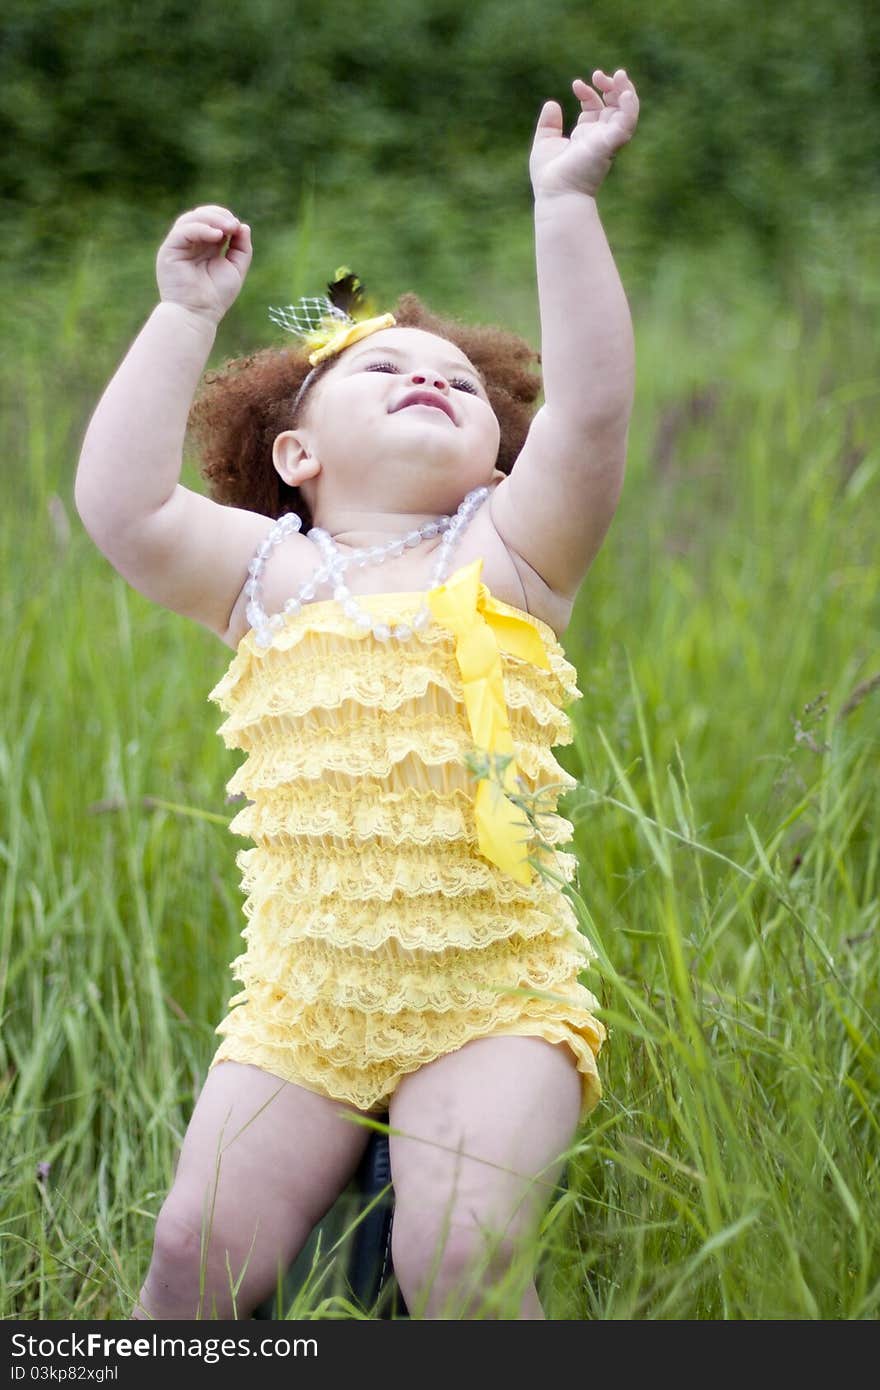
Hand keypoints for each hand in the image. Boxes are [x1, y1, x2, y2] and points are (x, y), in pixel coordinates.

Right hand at [156, 205, 252, 323]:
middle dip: (219, 215)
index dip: (225, 218)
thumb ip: (242, 248)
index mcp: (205, 246)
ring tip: (227, 228)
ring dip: (211, 219)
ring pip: (190, 219)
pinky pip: (183, 231)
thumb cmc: (216, 296)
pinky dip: (201, 228)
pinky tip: (216, 235)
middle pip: (200, 215)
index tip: (238, 227)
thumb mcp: (236, 269)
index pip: (212, 221)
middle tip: (233, 225)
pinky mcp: (169, 249)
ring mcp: (178, 245)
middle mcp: (190, 243)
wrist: (198, 314)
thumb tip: (243, 226)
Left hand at [530, 69, 638, 199]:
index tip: (576, 84)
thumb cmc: (550, 176)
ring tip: (617, 75)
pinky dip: (630, 107)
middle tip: (598, 75)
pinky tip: (625, 92)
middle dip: (610, 87)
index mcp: (585, 136)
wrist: (556, 194)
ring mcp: (606, 140)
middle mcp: (598, 137)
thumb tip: (552, 104)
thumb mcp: (544, 143)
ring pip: (626, 112)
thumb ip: (548, 124)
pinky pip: (627, 123)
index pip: (594, 108)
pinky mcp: (610, 144)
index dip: (588, 93)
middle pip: (613, 107)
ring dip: (625, 91)